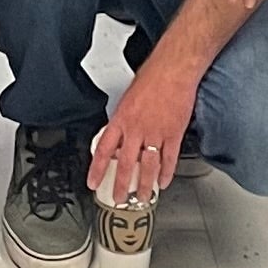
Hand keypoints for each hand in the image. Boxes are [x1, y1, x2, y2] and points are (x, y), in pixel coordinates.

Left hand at [92, 64, 197, 207]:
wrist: (173, 69)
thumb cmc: (152, 77)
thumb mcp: (127, 98)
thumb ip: (123, 120)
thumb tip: (119, 136)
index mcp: (121, 119)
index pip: (104, 150)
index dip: (97, 169)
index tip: (93, 183)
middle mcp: (136, 129)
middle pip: (126, 165)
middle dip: (121, 186)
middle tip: (120, 198)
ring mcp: (156, 133)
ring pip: (148, 167)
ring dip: (144, 185)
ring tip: (142, 196)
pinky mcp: (174, 134)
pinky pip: (169, 159)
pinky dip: (167, 173)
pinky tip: (163, 182)